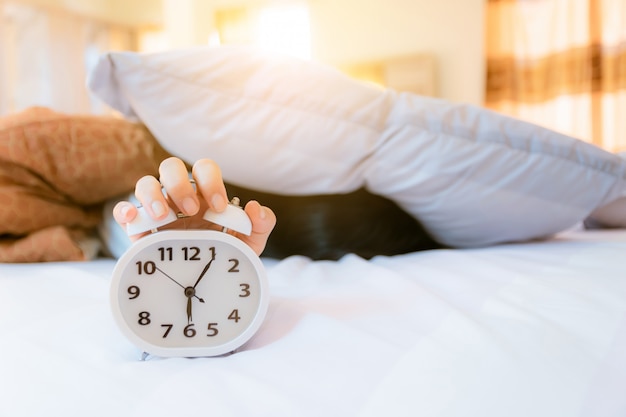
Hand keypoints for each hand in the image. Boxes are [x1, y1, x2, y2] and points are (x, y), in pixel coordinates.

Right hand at [112, 157, 275, 255]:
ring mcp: (156, 212)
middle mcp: (178, 197)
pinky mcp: (138, 230)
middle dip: (180, 184)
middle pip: (171, 167)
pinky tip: (133, 217)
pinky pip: (124, 211)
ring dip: (153, 195)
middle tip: (191, 210)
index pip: (204, 169)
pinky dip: (124, 210)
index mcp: (205, 194)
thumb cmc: (226, 258)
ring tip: (163, 217)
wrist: (208, 289)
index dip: (211, 181)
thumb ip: (262, 225)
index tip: (218, 206)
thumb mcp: (250, 245)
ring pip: (145, 183)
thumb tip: (255, 207)